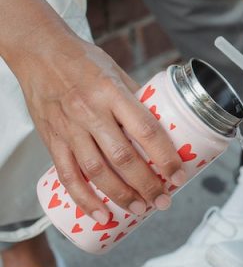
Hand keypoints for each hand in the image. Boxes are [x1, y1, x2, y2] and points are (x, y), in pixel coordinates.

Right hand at [14, 35, 183, 219]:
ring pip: (96, 171)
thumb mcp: (117, 71)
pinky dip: (84, 199)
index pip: (146, 131)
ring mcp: (69, 128)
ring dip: (120, 196)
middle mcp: (91, 112)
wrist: (39, 52)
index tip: (179, 175)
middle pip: (123, 157)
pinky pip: (68, 175)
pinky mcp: (51, 139)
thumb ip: (137, 99)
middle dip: (147, 185)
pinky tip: (100, 214)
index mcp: (113, 93)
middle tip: (164, 201)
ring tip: (140, 209)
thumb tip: (165, 123)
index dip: (165, 157)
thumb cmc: (83, 60)